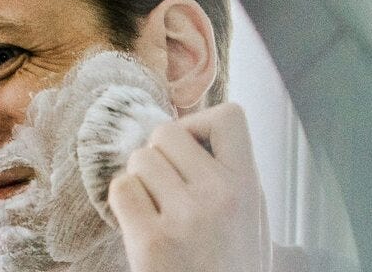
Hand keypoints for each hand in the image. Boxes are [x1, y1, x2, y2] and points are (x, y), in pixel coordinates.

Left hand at [108, 103, 271, 271]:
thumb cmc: (227, 265)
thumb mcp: (249, 217)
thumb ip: (227, 176)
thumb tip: (188, 131)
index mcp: (250, 186)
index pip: (230, 115)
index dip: (200, 125)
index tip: (193, 153)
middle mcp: (221, 195)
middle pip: (168, 131)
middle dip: (158, 155)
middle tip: (166, 190)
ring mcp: (186, 218)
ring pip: (140, 159)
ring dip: (140, 180)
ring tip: (157, 211)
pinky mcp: (152, 241)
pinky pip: (121, 189)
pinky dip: (123, 203)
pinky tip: (141, 226)